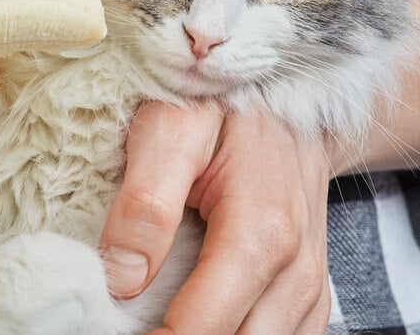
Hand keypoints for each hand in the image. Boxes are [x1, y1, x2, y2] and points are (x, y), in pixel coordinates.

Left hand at [99, 101, 332, 332]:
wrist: (287, 106)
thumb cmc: (226, 109)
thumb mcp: (173, 129)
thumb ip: (146, 203)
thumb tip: (122, 280)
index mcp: (262, 232)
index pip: (200, 329)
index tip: (109, 327)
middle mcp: (296, 272)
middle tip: (129, 322)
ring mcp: (309, 288)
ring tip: (157, 318)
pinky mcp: (310, 296)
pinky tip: (199, 319)